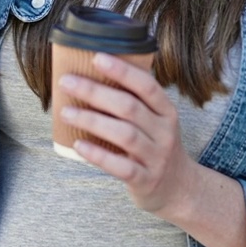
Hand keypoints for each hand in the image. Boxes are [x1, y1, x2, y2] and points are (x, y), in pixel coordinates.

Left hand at [57, 53, 200, 217]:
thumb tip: (94, 72)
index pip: (147, 86)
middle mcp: (164, 132)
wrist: (179, 189)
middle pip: (129, 107)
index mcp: (167, 112)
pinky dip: (98, 155)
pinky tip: (78, 145)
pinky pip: (121, 166)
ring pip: (124, 134)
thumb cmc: (156, 146)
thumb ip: (135, 101)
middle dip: (95, 92)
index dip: (122, 71)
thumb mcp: (156, 121)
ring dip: (92, 120)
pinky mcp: (145, 180)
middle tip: (67, 82)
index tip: (96, 57)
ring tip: (66, 112)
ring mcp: (156, 157)